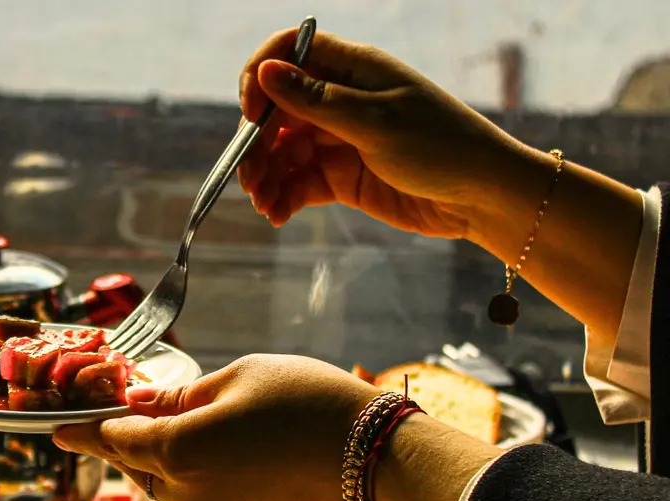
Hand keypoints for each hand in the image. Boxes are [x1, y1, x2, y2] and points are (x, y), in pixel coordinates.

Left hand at [53, 355, 377, 500]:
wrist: (378, 461)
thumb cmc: (308, 403)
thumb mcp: (238, 378)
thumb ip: (179, 398)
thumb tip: (138, 404)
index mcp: (174, 451)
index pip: (111, 438)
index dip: (81, 428)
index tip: (53, 425)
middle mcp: (184, 493)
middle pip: (134, 463)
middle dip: (120, 439)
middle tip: (108, 412)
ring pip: (164, 483)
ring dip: (158, 456)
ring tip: (167, 422)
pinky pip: (197, 495)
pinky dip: (192, 472)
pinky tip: (212, 446)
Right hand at [236, 27, 545, 246]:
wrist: (483, 197)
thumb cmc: (439, 145)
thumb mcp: (374, 121)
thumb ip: (316, 101)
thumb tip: (266, 72)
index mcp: (352, 69)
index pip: (290, 53)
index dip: (261, 77)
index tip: (251, 112)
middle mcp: (340, 100)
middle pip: (277, 110)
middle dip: (256, 142)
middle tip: (251, 178)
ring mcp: (339, 140)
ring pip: (282, 152)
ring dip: (265, 176)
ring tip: (264, 204)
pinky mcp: (341, 178)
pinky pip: (298, 183)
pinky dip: (283, 198)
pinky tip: (278, 215)